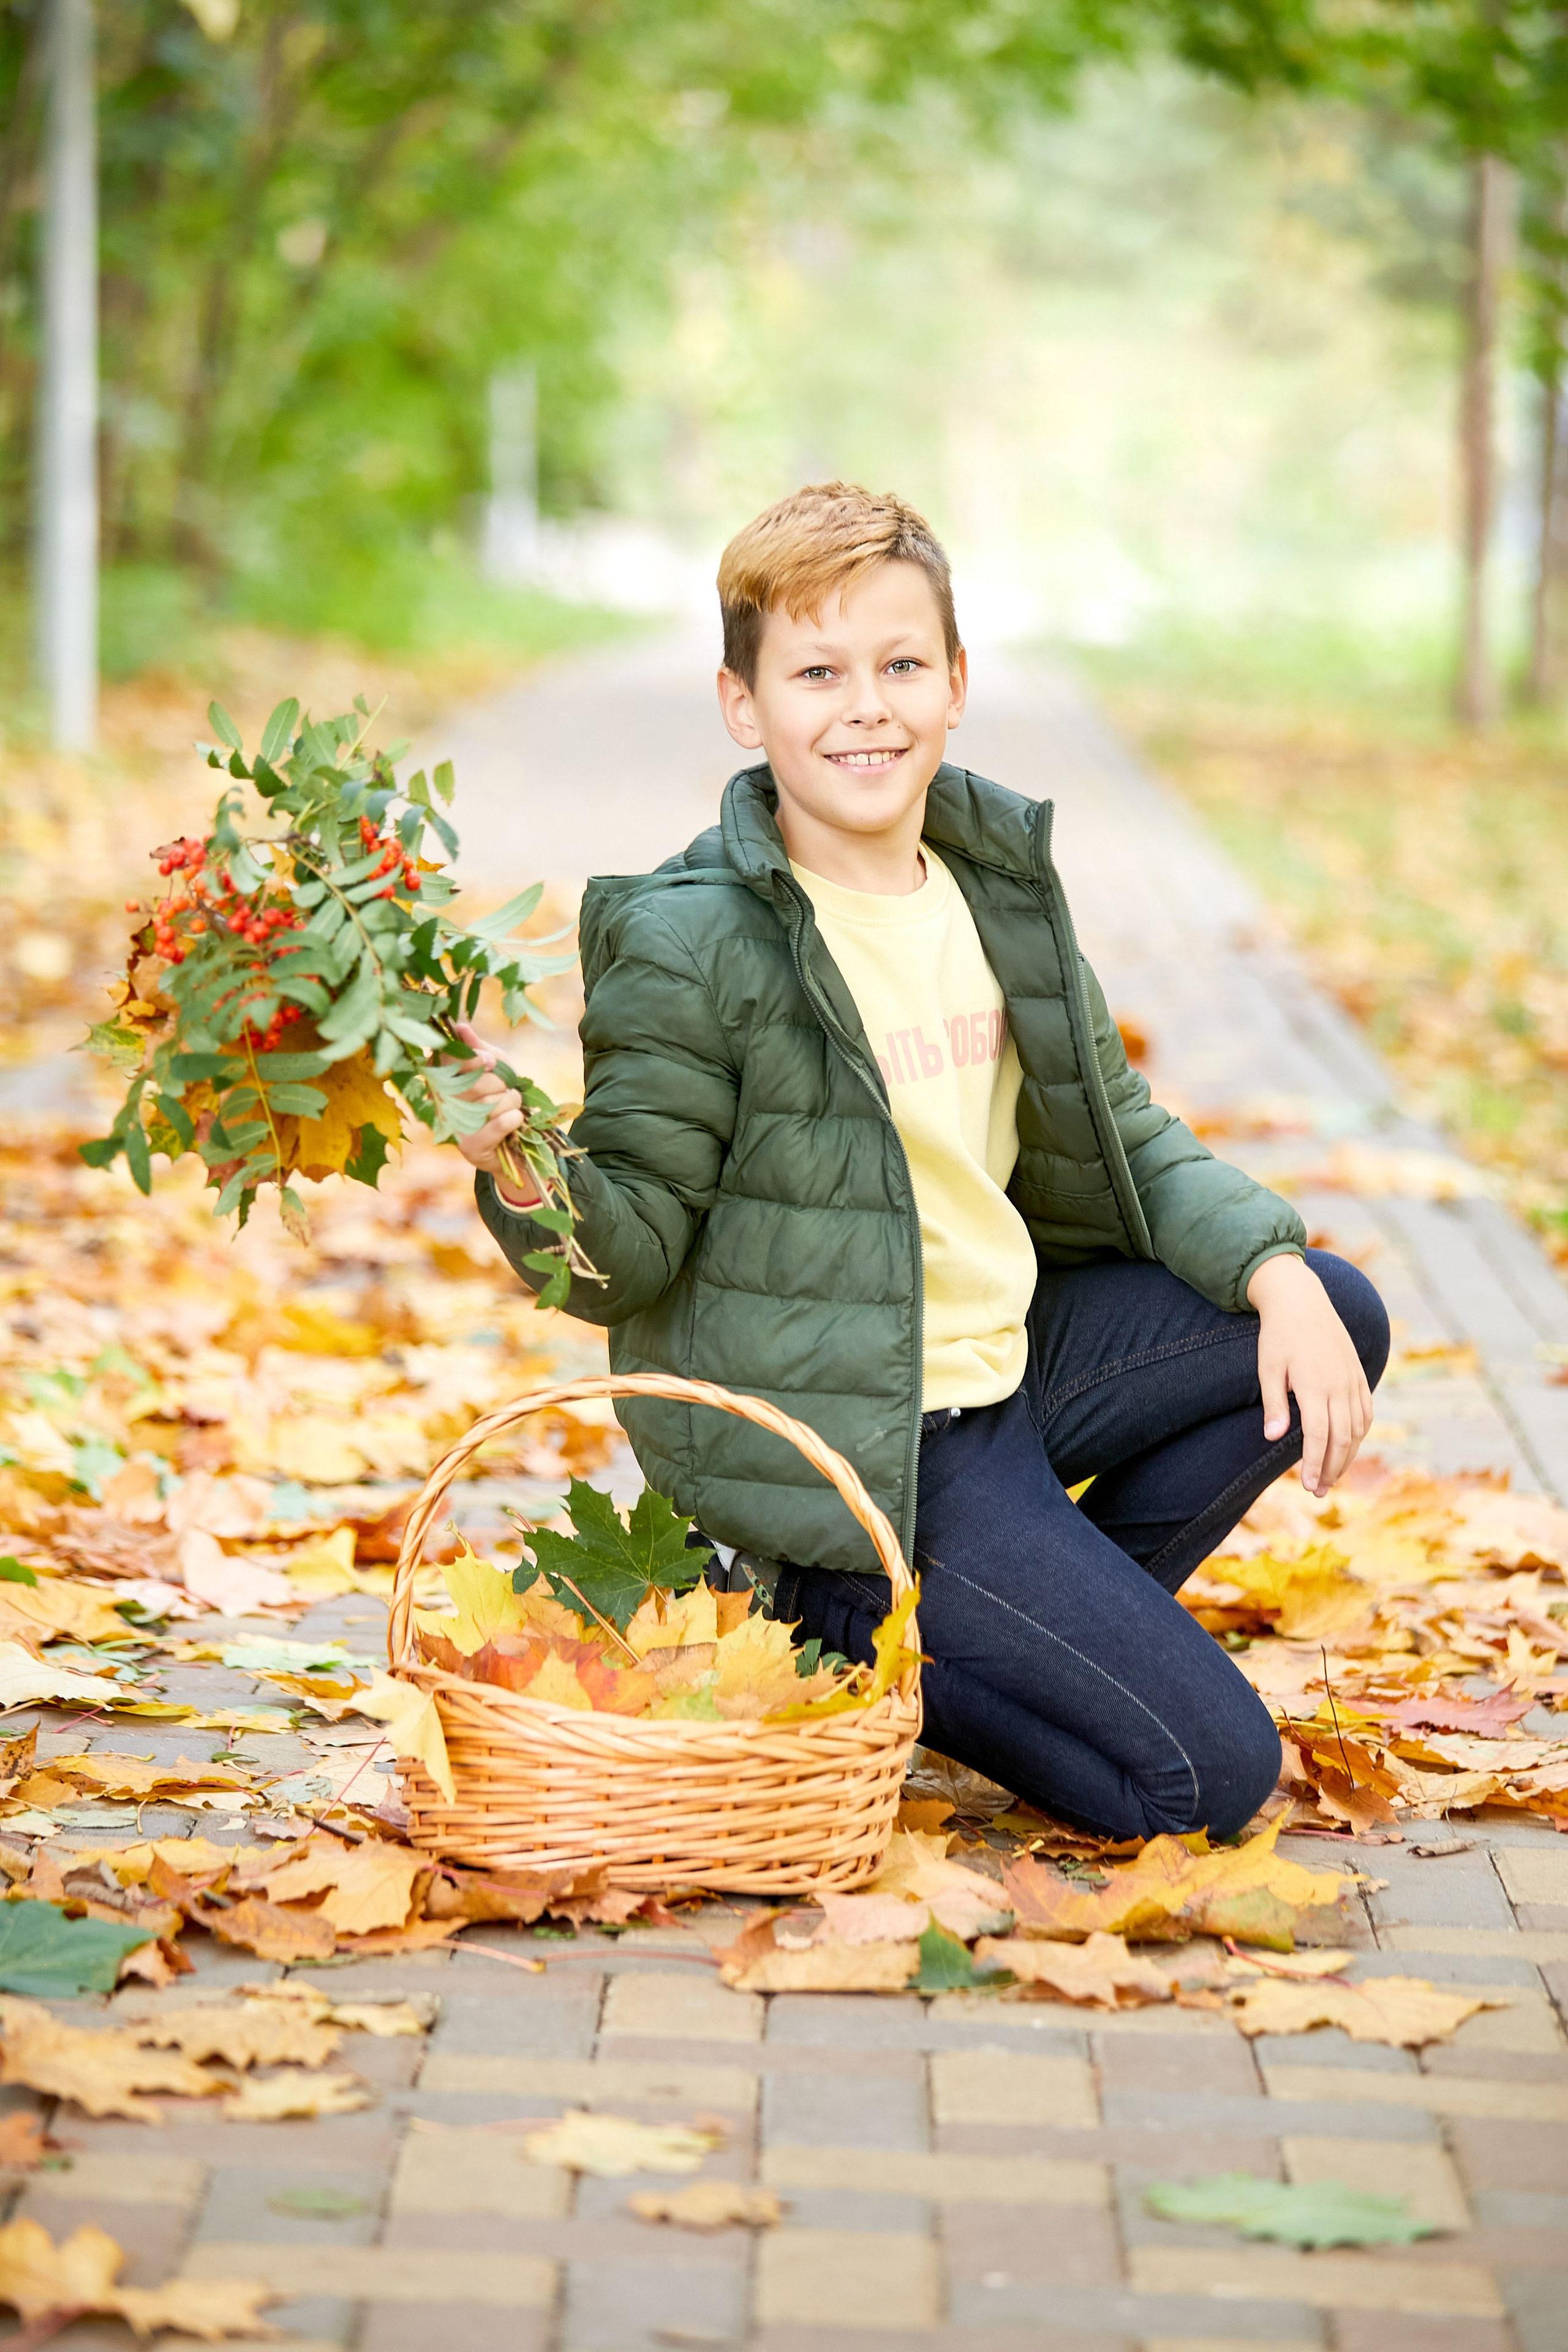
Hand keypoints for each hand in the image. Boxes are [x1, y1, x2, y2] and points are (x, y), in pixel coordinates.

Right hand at [449, 1020, 541, 1207]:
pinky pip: (499, 1123)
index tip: (490, 1062)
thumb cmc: (500, 1100)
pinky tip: (515, 1121)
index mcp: (446, 1082)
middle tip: (506, 1092)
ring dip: (512, 1104)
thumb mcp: (495, 1070)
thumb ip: (478, 1049)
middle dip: (502, 1085)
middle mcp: (445, 1105)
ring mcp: (456, 1127)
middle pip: (479, 1082)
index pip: (451, 1061)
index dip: (473, 1058)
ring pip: (494, 1102)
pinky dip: (514, 1119)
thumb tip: (460, 1026)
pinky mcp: (470, 1148)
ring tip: (510, 1110)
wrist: (513, 1145)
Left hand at [1248, 1253, 1372, 1496]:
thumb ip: (1274, 1404)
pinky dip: (1359, 1435)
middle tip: (1317, 1490)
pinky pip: (1366, 1413)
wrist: (1301, 1300)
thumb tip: (1273, 1438)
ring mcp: (1353, 1380)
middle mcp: (1339, 1385)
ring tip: (1331, 1476)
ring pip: (1357, 1429)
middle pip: (1341, 1438)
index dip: (1313, 1463)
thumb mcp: (1268, 1367)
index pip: (1318, 1436)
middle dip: (1330, 1468)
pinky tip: (1348, 1448)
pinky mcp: (1359, 1375)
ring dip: (1346, 1456)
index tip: (1307, 1485)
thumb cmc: (1278, 1335)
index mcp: (1315, 1385)